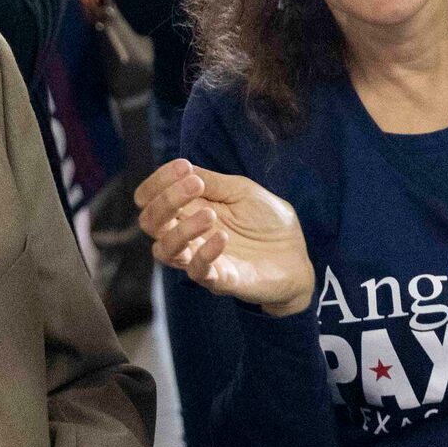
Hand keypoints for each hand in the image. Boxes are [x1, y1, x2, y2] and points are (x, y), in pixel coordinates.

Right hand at [138, 158, 315, 315]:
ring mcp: (201, 259)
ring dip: (182, 229)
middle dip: (165, 200)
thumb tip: (184, 167)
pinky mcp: (220, 280)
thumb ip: (212, 182)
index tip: (182, 166)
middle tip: (194, 185)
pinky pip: (198, 271)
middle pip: (150, 223)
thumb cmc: (267, 222)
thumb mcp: (240, 191)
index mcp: (188, 211)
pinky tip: (223, 238)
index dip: (158, 181)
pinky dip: (205, 253)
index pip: (150, 199)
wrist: (298, 254)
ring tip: (210, 215)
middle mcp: (188, 236)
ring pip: (165, 250)